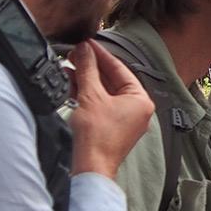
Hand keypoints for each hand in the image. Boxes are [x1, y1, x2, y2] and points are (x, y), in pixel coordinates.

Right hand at [67, 41, 155, 178]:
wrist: (90, 166)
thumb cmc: (97, 137)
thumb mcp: (91, 95)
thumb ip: (88, 69)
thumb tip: (85, 50)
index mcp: (140, 99)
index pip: (120, 68)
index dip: (101, 55)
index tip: (88, 44)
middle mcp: (136, 109)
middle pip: (112, 80)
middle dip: (92, 67)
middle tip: (76, 54)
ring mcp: (124, 119)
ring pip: (104, 92)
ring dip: (87, 79)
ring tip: (70, 66)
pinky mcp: (111, 127)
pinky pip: (100, 104)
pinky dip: (87, 94)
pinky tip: (72, 83)